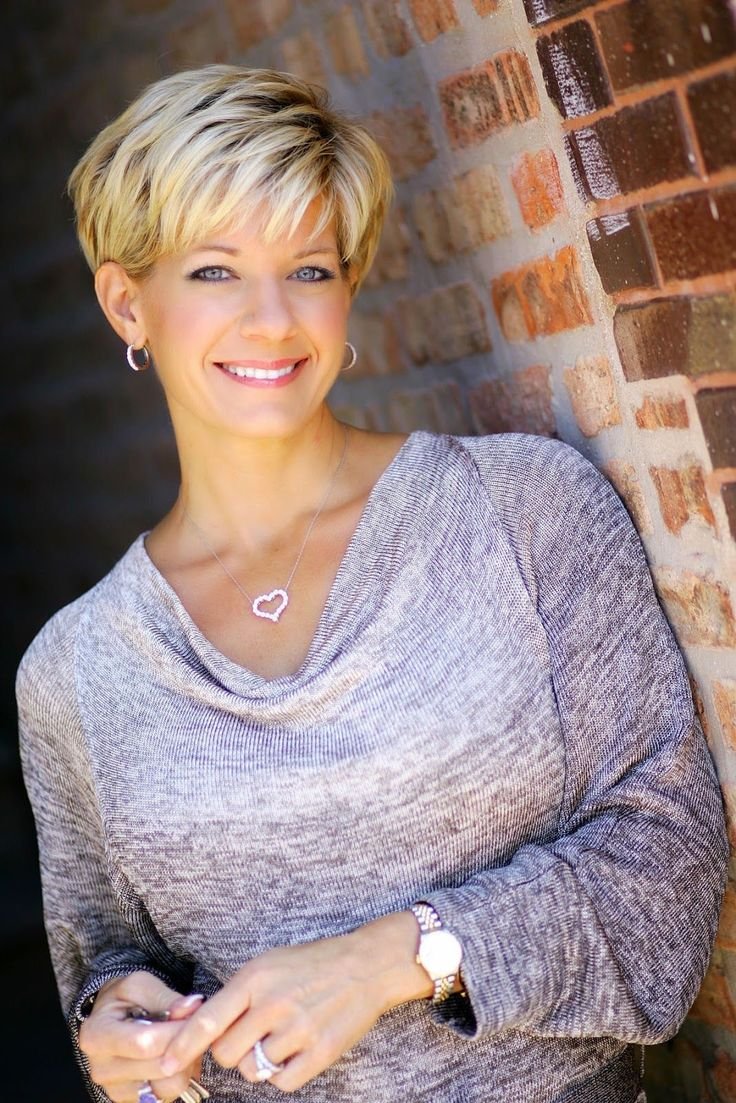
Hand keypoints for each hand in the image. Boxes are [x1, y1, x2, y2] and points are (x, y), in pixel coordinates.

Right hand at [79, 970, 204, 1101]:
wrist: (111, 1019)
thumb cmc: (125, 999)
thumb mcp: (140, 985)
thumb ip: (166, 997)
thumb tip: (192, 1007)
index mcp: (96, 1035)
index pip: (144, 1043)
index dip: (176, 1031)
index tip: (196, 1017)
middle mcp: (102, 1069)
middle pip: (159, 1068)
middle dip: (185, 1046)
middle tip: (196, 1027)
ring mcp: (116, 1090)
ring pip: (167, 1088)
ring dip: (185, 1064)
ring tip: (185, 1042)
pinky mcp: (131, 1101)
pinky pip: (167, 1095)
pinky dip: (179, 1076)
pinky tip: (177, 1056)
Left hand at [160, 912, 430, 1092]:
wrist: (366, 965)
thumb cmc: (311, 964)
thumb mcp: (268, 964)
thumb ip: (237, 995)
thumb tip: (202, 1028)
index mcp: (256, 978)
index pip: (208, 1019)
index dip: (182, 1045)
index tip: (163, 1063)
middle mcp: (274, 1004)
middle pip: (227, 1053)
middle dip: (231, 1051)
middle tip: (248, 1037)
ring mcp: (299, 1029)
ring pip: (254, 1069)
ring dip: (259, 1062)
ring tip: (278, 1038)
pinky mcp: (322, 1051)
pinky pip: (283, 1081)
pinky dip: (283, 1072)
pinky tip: (295, 1050)